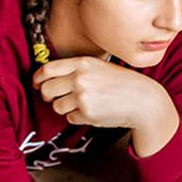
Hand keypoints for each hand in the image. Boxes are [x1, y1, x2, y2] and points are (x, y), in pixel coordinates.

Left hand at [34, 57, 173, 130]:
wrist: (143, 100)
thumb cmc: (122, 84)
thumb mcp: (99, 67)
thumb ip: (76, 70)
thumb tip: (49, 79)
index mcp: (82, 63)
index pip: (47, 70)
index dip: (38, 79)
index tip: (38, 84)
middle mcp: (79, 78)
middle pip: (47, 89)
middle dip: (48, 96)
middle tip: (55, 99)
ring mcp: (83, 96)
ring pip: (57, 106)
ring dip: (66, 108)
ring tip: (83, 105)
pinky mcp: (87, 113)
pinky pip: (70, 118)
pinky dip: (78, 117)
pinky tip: (93, 112)